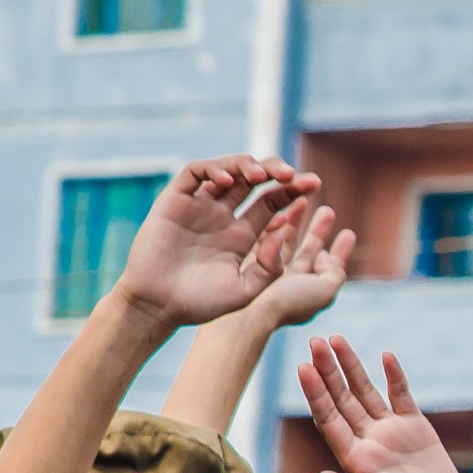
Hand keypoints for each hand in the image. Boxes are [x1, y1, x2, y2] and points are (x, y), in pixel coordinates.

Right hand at [112, 156, 317, 328]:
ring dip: (246, 165)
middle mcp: (223, 216)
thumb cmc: (202, 303)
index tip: (313, 185)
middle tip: (293, 174)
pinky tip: (228, 181)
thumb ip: (270, 266)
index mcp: (244, 235)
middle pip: (253, 182)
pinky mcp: (174, 201)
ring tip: (262, 175)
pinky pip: (194, 174)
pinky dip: (212, 169)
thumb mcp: (247, 290)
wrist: (160, 306)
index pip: (272, 203)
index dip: (291, 191)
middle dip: (275, 172)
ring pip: (226, 171)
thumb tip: (280, 232)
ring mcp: (199, 207)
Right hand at [248, 202, 355, 328]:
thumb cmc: (288, 302)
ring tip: (302, 199)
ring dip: (295, 220)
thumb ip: (335, 271)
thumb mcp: (324, 290)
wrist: (247, 312)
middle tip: (327, 210)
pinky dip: (273, 224)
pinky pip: (263, 238)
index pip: (329, 268)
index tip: (348, 233)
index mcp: (309, 292)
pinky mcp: (248, 260)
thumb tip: (325, 254)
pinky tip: (279, 209)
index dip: (340, 251)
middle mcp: (290, 282)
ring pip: (285, 241)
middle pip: (307, 251)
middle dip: (318, 229)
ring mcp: (268, 271)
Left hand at [296, 336, 471, 472]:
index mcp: (354, 460)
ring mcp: (391, 434)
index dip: (316, 394)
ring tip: (336, 339)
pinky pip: (402, 397)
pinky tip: (386, 356)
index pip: (329, 420)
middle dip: (328, 371)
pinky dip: (395, 377)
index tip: (304, 368)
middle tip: (315, 342)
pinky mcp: (416, 430)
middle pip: (341, 400)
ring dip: (351, 367)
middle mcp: (367, 442)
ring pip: (366, 393)